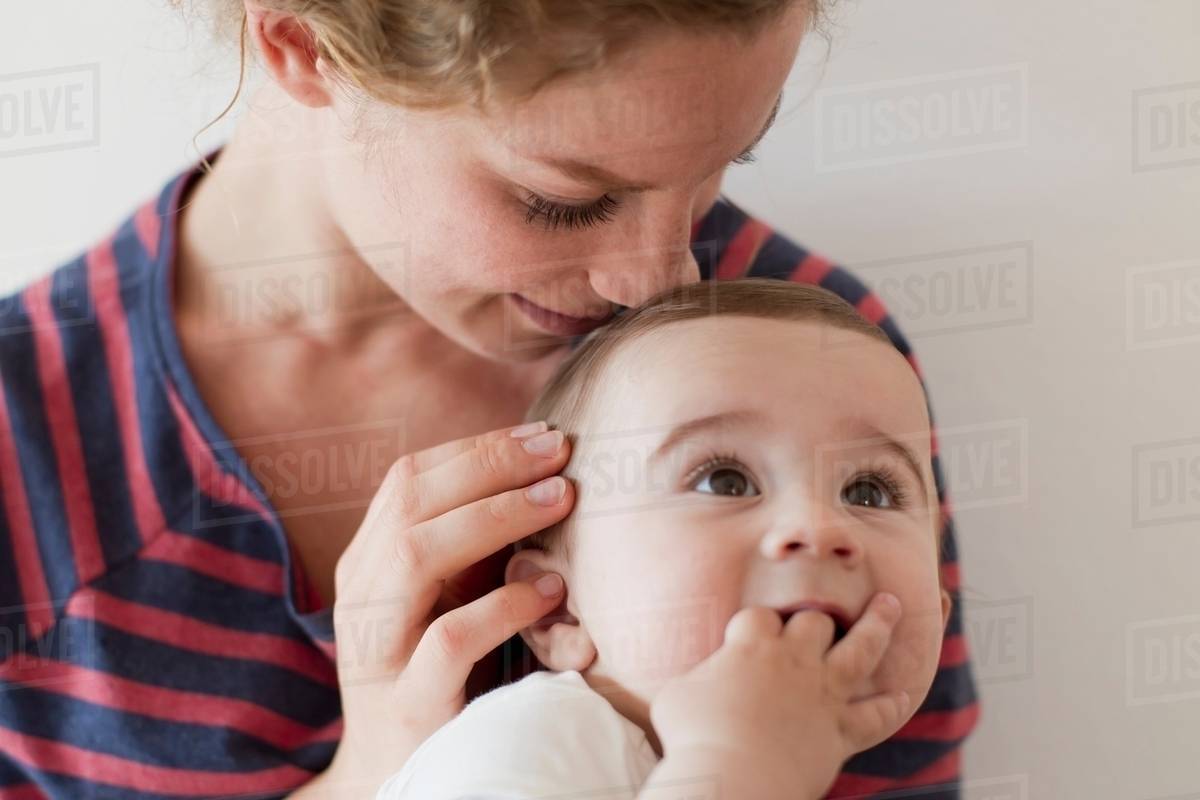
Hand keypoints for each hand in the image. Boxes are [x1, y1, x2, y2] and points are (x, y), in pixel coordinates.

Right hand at [311, 422, 573, 795]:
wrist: (398, 772)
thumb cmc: (442, 671)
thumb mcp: (449, 594)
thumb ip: (474, 542)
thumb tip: (544, 471)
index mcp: (369, 561)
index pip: (409, 478)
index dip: (476, 447)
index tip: (541, 434)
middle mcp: (362, 595)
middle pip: (413, 502)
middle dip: (491, 466)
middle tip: (560, 453)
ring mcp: (377, 648)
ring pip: (418, 555)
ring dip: (496, 517)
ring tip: (561, 502)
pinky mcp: (408, 702)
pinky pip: (448, 639)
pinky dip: (504, 606)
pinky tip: (551, 589)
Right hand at [648, 593, 908, 799]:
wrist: (732, 776)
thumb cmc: (693, 735)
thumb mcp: (674, 695)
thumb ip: (691, 678)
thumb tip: (677, 677)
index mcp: (752, 646)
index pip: (759, 616)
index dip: (756, 624)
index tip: (750, 635)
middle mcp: (794, 661)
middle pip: (815, 621)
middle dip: (818, 619)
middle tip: (824, 618)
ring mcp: (823, 694)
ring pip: (862, 649)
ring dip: (879, 625)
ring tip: (891, 605)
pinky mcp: (841, 731)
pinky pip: (876, 716)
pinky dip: (890, 706)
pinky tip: (902, 695)